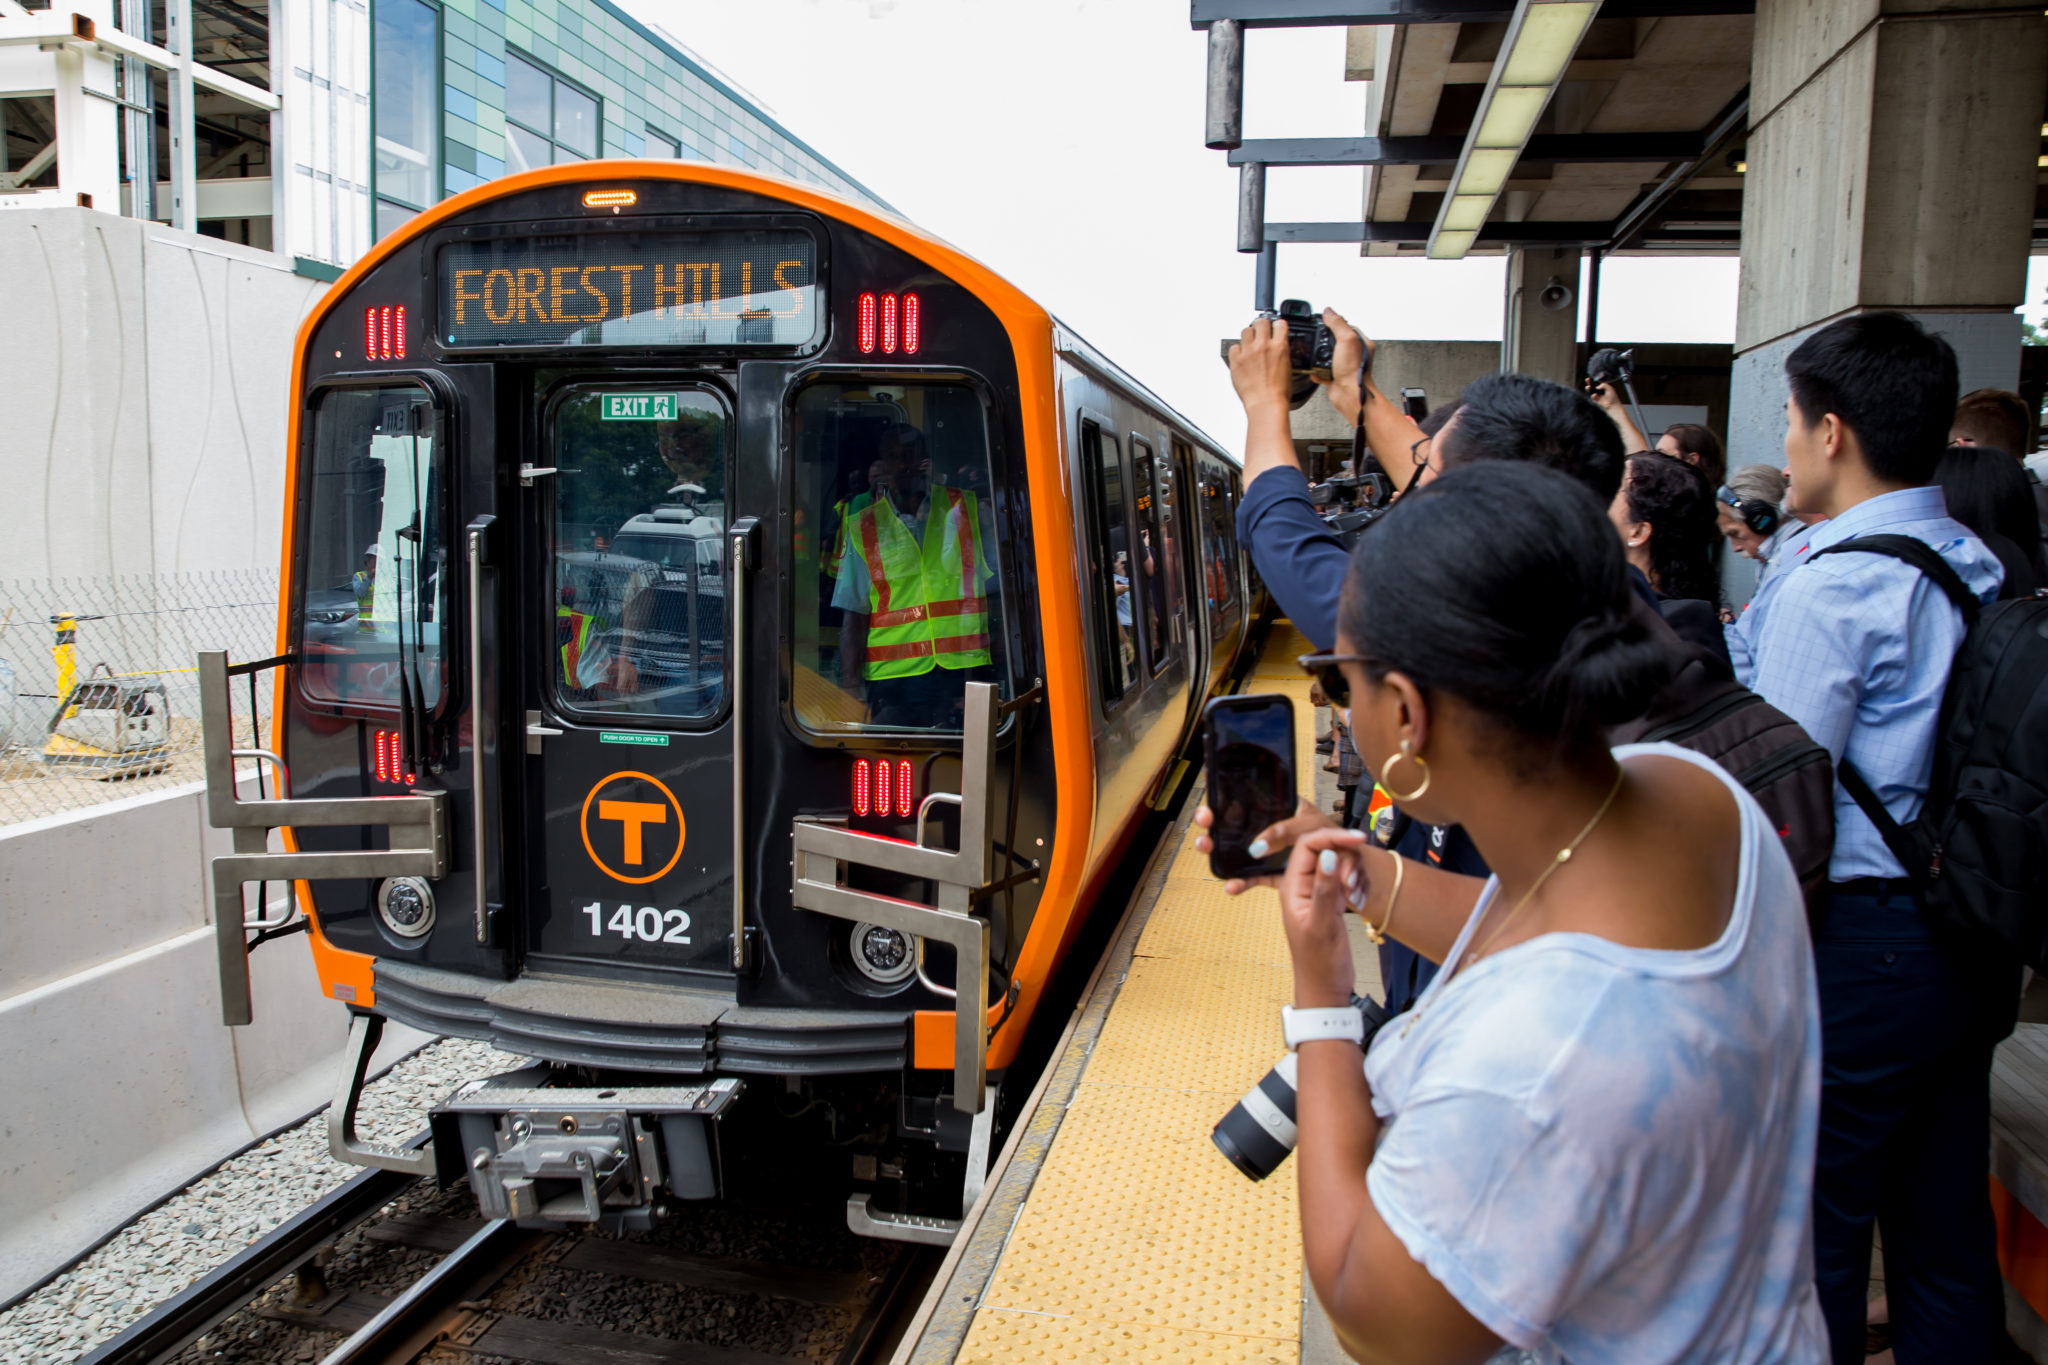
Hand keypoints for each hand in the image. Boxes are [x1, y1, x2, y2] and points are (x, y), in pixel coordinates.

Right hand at [1193, 798, 1337, 893]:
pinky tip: (1232, 888)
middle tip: (1204, 837)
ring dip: (1222, 855)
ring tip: (1210, 860)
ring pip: (1241, 852)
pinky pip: (1256, 876)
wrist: (1356, 874)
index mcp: (1282, 808)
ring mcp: (1274, 852)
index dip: (1223, 804)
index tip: (1209, 813)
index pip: (1246, 799)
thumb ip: (1287, 833)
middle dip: (1215, 831)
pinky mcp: (1277, 873)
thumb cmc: (1339, 840)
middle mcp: (1273, 828)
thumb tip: (1255, 848)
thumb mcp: (1312, 827)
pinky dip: (1244, 883)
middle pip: (1235, 826)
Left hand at [1227, 316, 1293, 416]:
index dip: (1277, 326)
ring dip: (1248, 337)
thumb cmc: (1278, 392)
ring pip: (1245, 331)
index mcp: (1280, 347)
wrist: (1266, 404)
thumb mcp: (1287, 367)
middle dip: (1260, 327)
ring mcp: (1248, 352)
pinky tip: (1241, 358)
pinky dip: (1237, 351)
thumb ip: (1281, 352)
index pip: (1279, 323)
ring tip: (1250, 346)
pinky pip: (1234, 347)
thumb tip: (1277, 347)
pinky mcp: (1236, 360)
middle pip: (1260, 322)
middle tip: (1260, 334)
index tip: (1274, 329)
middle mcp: (1263, 346)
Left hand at [1281, 827, 1371, 1006]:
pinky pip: (1343, 878)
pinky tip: (1358, 900)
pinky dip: (1355, 882)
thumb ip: (1323, 889)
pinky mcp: (1331, 901)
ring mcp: (1317, 892)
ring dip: (1351, 872)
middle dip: (1344, 856)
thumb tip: (1327, 855)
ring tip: (1354, 896)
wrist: (1326, 989)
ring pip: (1336, 863)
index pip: (1307, 846)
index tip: (1358, 838)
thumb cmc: (1318, 964)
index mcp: (1292, 887)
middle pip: (1322, 849)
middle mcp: (1302, 886)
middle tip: (1354, 881)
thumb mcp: (1321, 926)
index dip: (1331, 836)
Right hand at [1312, 307, 1372, 423]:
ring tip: (1315, 354)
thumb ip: (1337, 324)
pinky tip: (1314, 371)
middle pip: (1337, 341)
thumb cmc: (1354, 371)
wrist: (1350, 394)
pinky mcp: (1336, 377)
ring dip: (1320, 357)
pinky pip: (1323, 372)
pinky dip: (1317, 371)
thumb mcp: (1346, 340)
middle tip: (1317, 338)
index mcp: (1361, 343)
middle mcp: (1354, 354)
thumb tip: (1329, 311)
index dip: (1336, 323)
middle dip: (1326, 341)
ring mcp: (1345, 366)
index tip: (1325, 321)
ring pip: (1329, 356)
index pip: (1348, 327)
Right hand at [1588, 381, 1621, 412]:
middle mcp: (1599, 390)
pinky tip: (1595, 394)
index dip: (1593, 379)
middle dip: (1588, 382)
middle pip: (1592, 385)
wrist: (1612, 405)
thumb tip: (1597, 386)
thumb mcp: (1610, 388)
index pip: (1597, 382)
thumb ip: (1604, 385)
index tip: (1590, 378)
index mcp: (1602, 386)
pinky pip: (1592, 396)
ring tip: (1588, 387)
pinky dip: (1593, 395)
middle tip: (1587, 380)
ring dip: (1588, 388)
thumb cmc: (1612, 397)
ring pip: (1590, 390)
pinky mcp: (1595, 400)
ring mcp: (1596, 395)